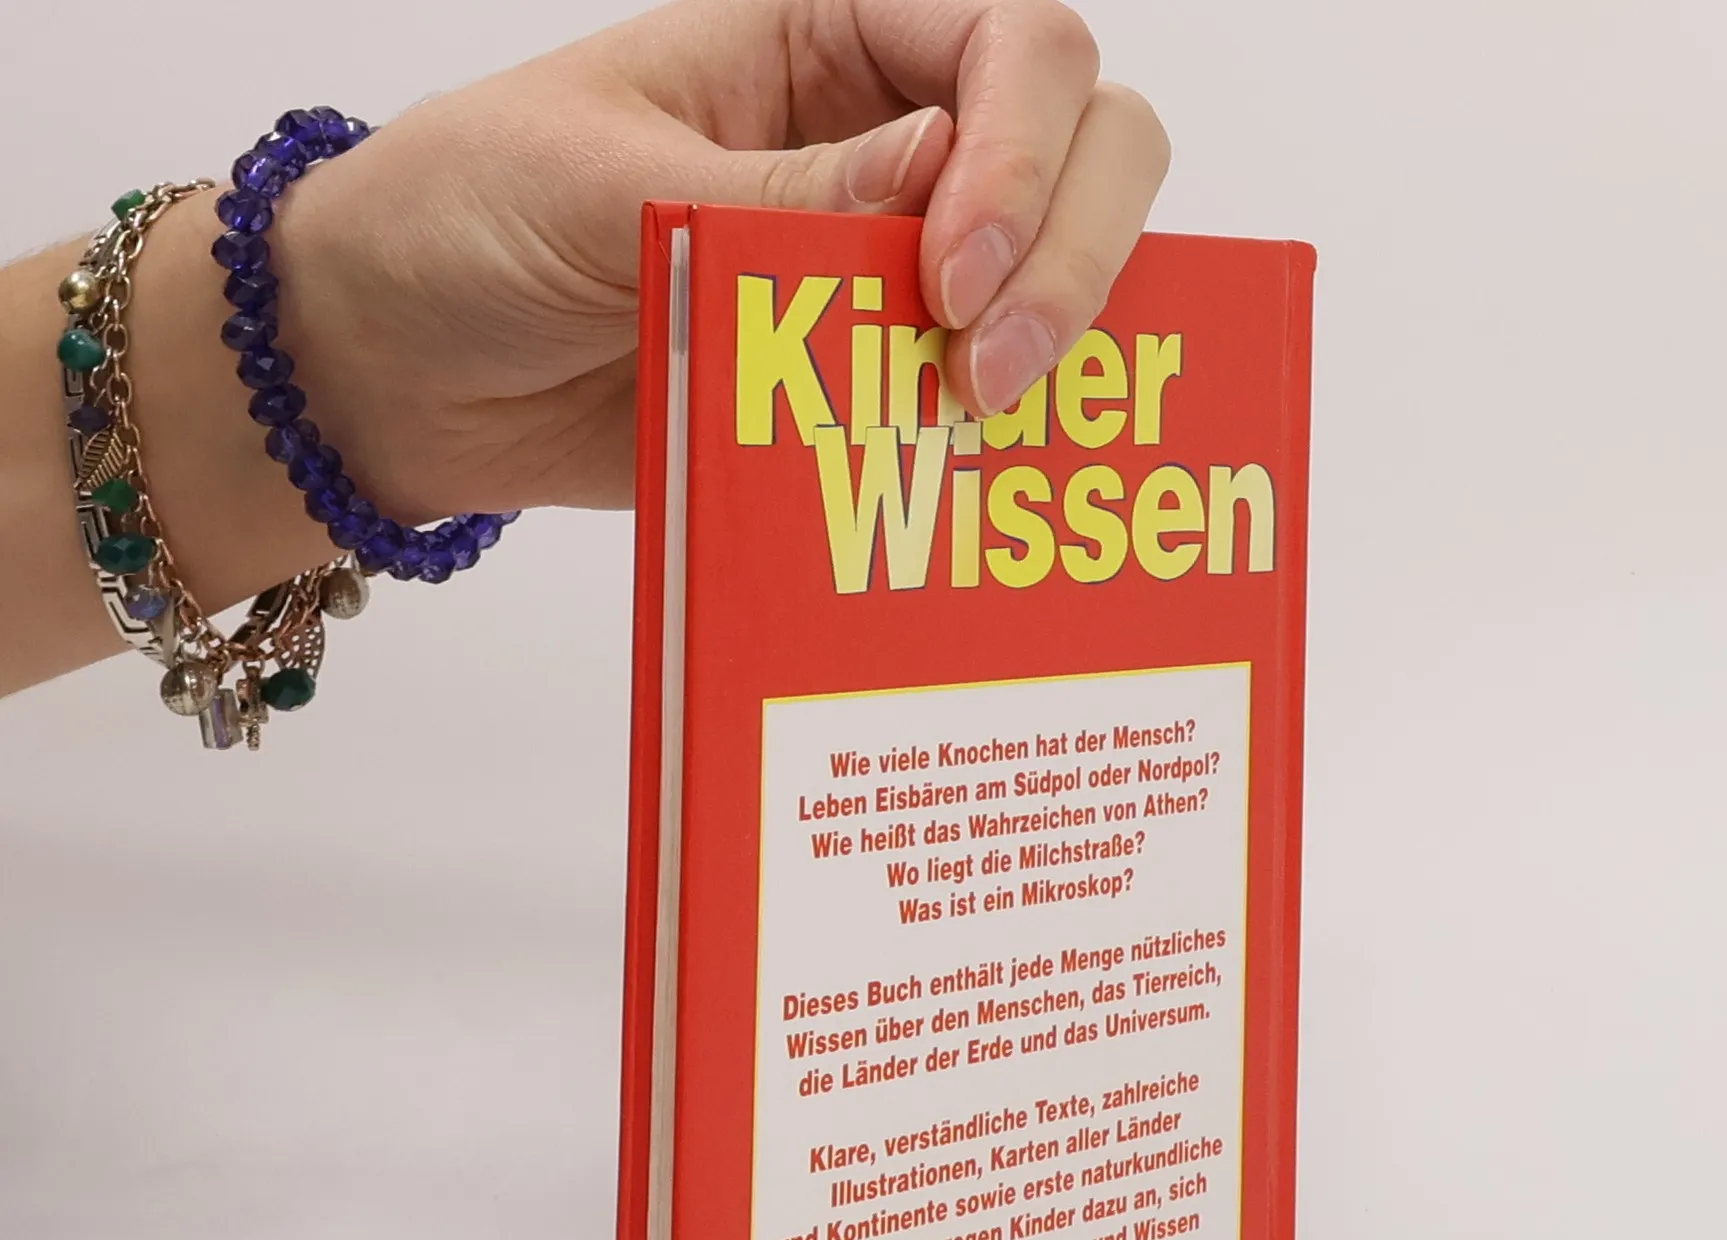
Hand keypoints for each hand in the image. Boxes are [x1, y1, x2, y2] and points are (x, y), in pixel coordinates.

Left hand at [275, 0, 1171, 525]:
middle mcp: (887, 138)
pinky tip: (979, 473)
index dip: (1021, 151)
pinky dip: (1006, 438)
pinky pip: (978, 398)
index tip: (951, 272)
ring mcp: (889, 267)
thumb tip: (944, 181)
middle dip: (1069, 251)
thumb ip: (776, 192)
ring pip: (1061, 273)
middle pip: (1089, 146)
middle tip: (990, 370)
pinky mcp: (865, 383)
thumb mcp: (605, 181)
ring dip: (1058, 344)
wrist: (403, 374)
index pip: (1009, 45)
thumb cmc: (468, 221)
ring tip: (972, 421)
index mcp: (826, 37)